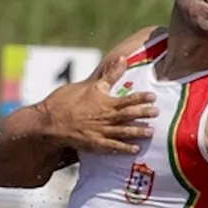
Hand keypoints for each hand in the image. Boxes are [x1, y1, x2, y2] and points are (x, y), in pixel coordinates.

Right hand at [41, 55, 157, 154]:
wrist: (49, 123)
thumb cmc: (66, 101)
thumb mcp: (89, 85)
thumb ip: (109, 74)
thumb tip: (122, 58)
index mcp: (104, 102)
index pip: (128, 99)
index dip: (141, 98)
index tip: (153, 97)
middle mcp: (105, 117)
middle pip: (129, 115)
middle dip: (143, 114)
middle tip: (157, 113)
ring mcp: (101, 132)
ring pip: (124, 132)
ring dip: (138, 132)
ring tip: (151, 132)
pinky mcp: (95, 144)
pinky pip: (113, 147)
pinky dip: (124, 148)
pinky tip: (135, 149)